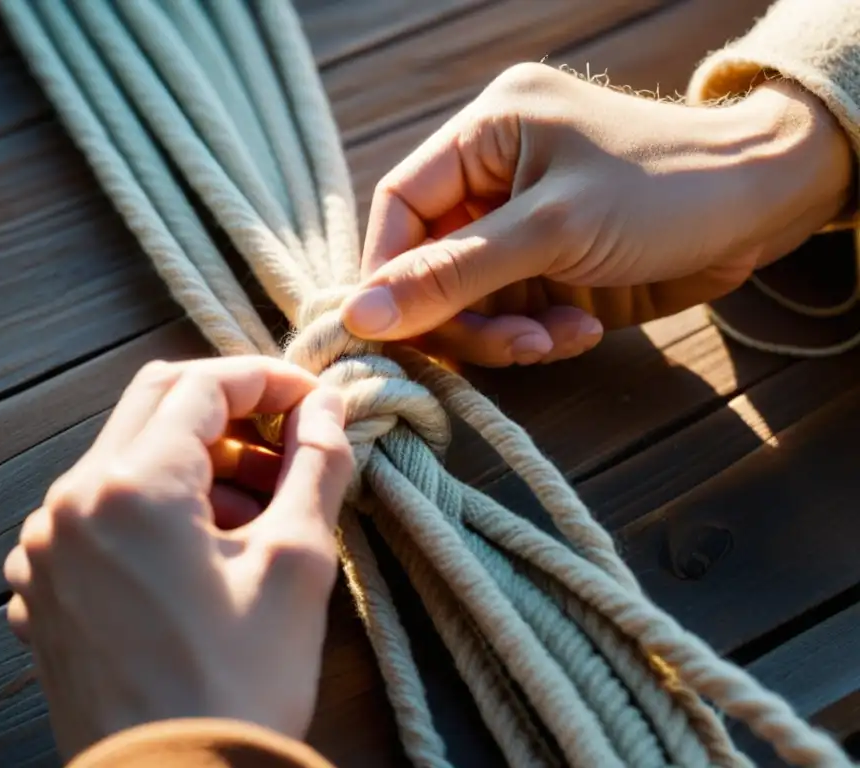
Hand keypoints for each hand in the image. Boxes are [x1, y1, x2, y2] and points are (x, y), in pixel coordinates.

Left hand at [3, 356, 353, 760]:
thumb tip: (326, 407)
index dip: (265, 381)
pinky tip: (201, 553)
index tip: (312, 401)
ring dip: (194, 465)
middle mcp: (70, 503)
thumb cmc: (240, 684)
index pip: (201, 387)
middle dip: (228, 413)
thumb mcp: (296, 564)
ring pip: (124, 460)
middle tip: (286, 443)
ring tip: (256, 511)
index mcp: (130, 486)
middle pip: (153, 407)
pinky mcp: (42, 587)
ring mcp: (46, 547)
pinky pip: (97, 514)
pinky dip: (152, 509)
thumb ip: (316, 465)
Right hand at [343, 63, 852, 365]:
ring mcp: (522, 229)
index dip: (388, 272)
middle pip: (430, 263)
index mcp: (484, 134)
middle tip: (506, 346)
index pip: (400, 206)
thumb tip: (359, 315)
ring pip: (470, 300)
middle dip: (462, 315)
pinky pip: (513, 317)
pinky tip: (579, 332)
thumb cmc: (664, 189)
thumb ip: (452, 274)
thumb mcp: (551, 229)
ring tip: (552, 342)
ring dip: (503, 334)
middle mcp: (494, 179)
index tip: (392, 330)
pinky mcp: (551, 270)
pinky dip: (537, 336)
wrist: (766, 204)